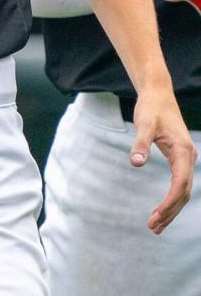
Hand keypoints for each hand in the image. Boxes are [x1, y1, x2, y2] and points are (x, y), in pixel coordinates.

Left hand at [129, 89, 196, 233]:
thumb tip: (136, 163)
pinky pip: (179, 183)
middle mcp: (189, 158)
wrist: (158, 95)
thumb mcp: (143, 124)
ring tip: (156, 226)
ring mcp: (186, 159)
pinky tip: (162, 209)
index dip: (170, 202)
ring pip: (183, 190)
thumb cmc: (150, 109)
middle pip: (183, 192)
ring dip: (171, 209)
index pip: (180, 184)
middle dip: (170, 211)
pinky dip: (171, 198)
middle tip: (153, 228)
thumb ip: (140, 144)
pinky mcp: (180, 158)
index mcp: (183, 152)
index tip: (156, 216)